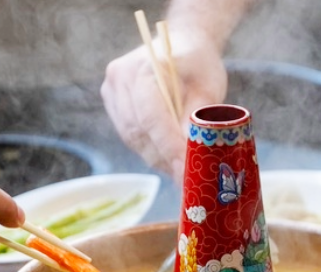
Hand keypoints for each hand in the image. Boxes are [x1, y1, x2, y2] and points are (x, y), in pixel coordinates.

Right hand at [101, 32, 225, 180]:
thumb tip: (191, 150)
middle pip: (139, 132)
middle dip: (164, 159)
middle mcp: (120, 79)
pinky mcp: (113, 105)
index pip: (152, 117)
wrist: (181, 43)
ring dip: (157, 158)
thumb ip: (197, 117)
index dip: (169, 147)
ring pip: (133, 138)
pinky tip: (168, 160)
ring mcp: (112, 92)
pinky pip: (130, 136)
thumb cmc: (198, 63)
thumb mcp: (208, 86)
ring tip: (180, 172)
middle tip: (187, 179)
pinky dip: (150, 150)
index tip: (186, 169)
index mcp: (143, 68)